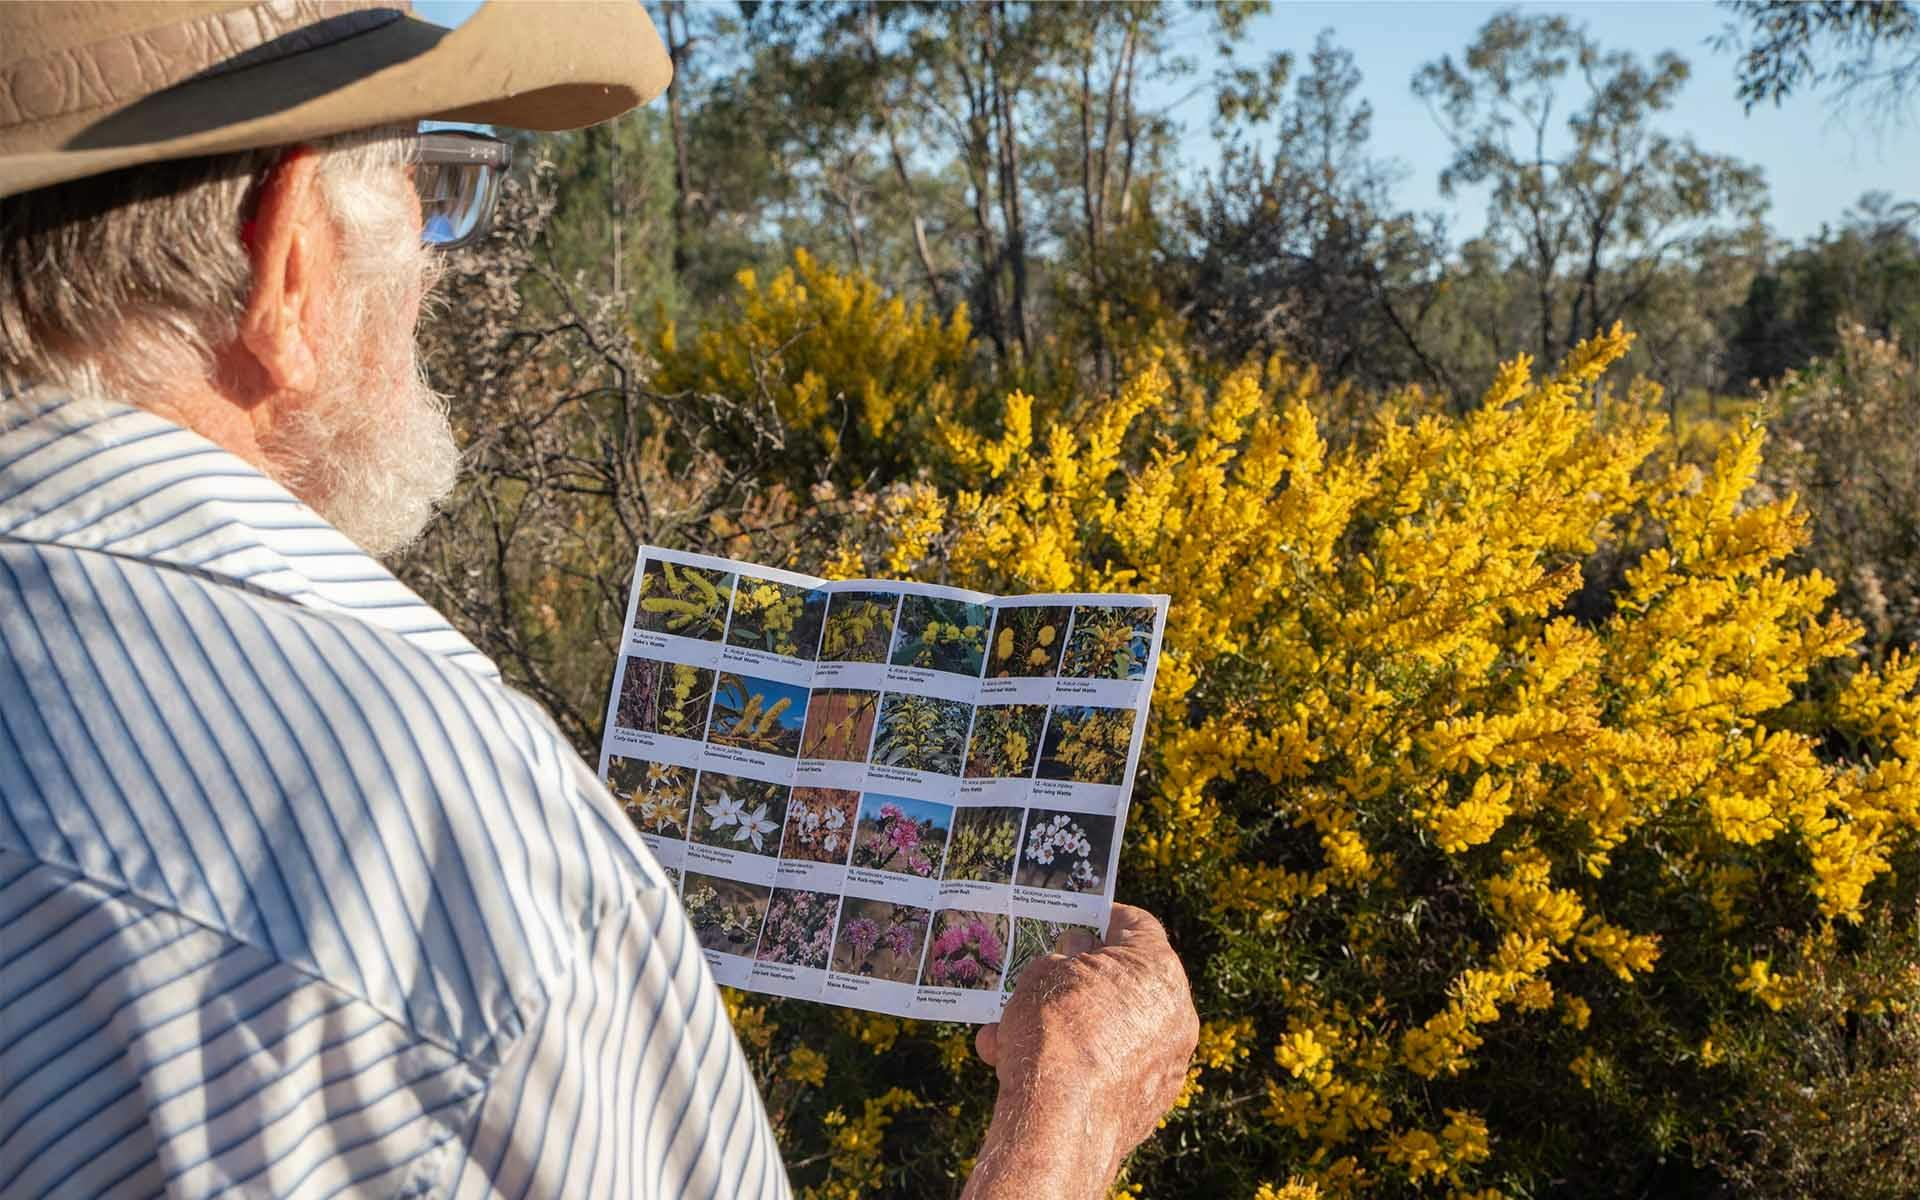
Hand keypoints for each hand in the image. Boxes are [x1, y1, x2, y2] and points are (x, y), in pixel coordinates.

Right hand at [961, 904, 1197, 1199]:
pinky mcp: (1148, 1106)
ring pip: (1107, 1033)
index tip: (1074, 918)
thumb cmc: (1055, 1031)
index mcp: (1159, 969)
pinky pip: (1107, 1072)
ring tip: (1006, 1035)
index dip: (1100, 916)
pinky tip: (1018, 1069)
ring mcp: (1166, 1064)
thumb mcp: (1043, 974)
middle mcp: (1176, 1014)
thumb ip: (1061, 958)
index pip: (1136, 924)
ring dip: (1060, 1029)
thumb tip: (1075, 956)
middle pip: (1121, 983)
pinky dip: (1072, 1067)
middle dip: (1073, 982)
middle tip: (1039, 979)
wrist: (1062, 1124)